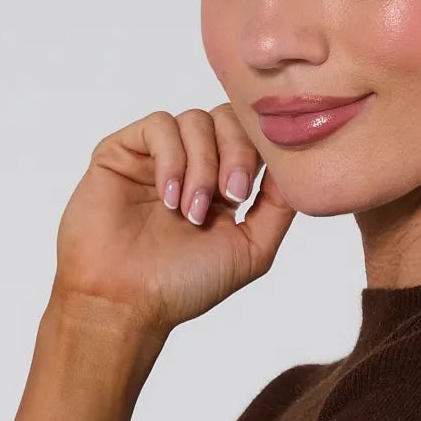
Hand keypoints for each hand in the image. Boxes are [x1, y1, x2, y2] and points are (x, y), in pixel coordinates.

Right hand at [52, 104, 296, 336]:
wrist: (125, 302)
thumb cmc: (182, 285)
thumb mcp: (251, 250)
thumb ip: (278, 207)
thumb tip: (296, 167)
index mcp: (223, 185)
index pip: (252, 139)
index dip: (260, 151)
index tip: (251, 191)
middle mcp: (192, 165)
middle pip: (229, 119)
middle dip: (238, 153)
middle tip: (230, 196)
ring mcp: (158, 156)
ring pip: (196, 120)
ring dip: (202, 165)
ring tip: (191, 211)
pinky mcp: (124, 150)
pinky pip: (159, 125)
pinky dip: (171, 158)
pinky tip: (168, 196)